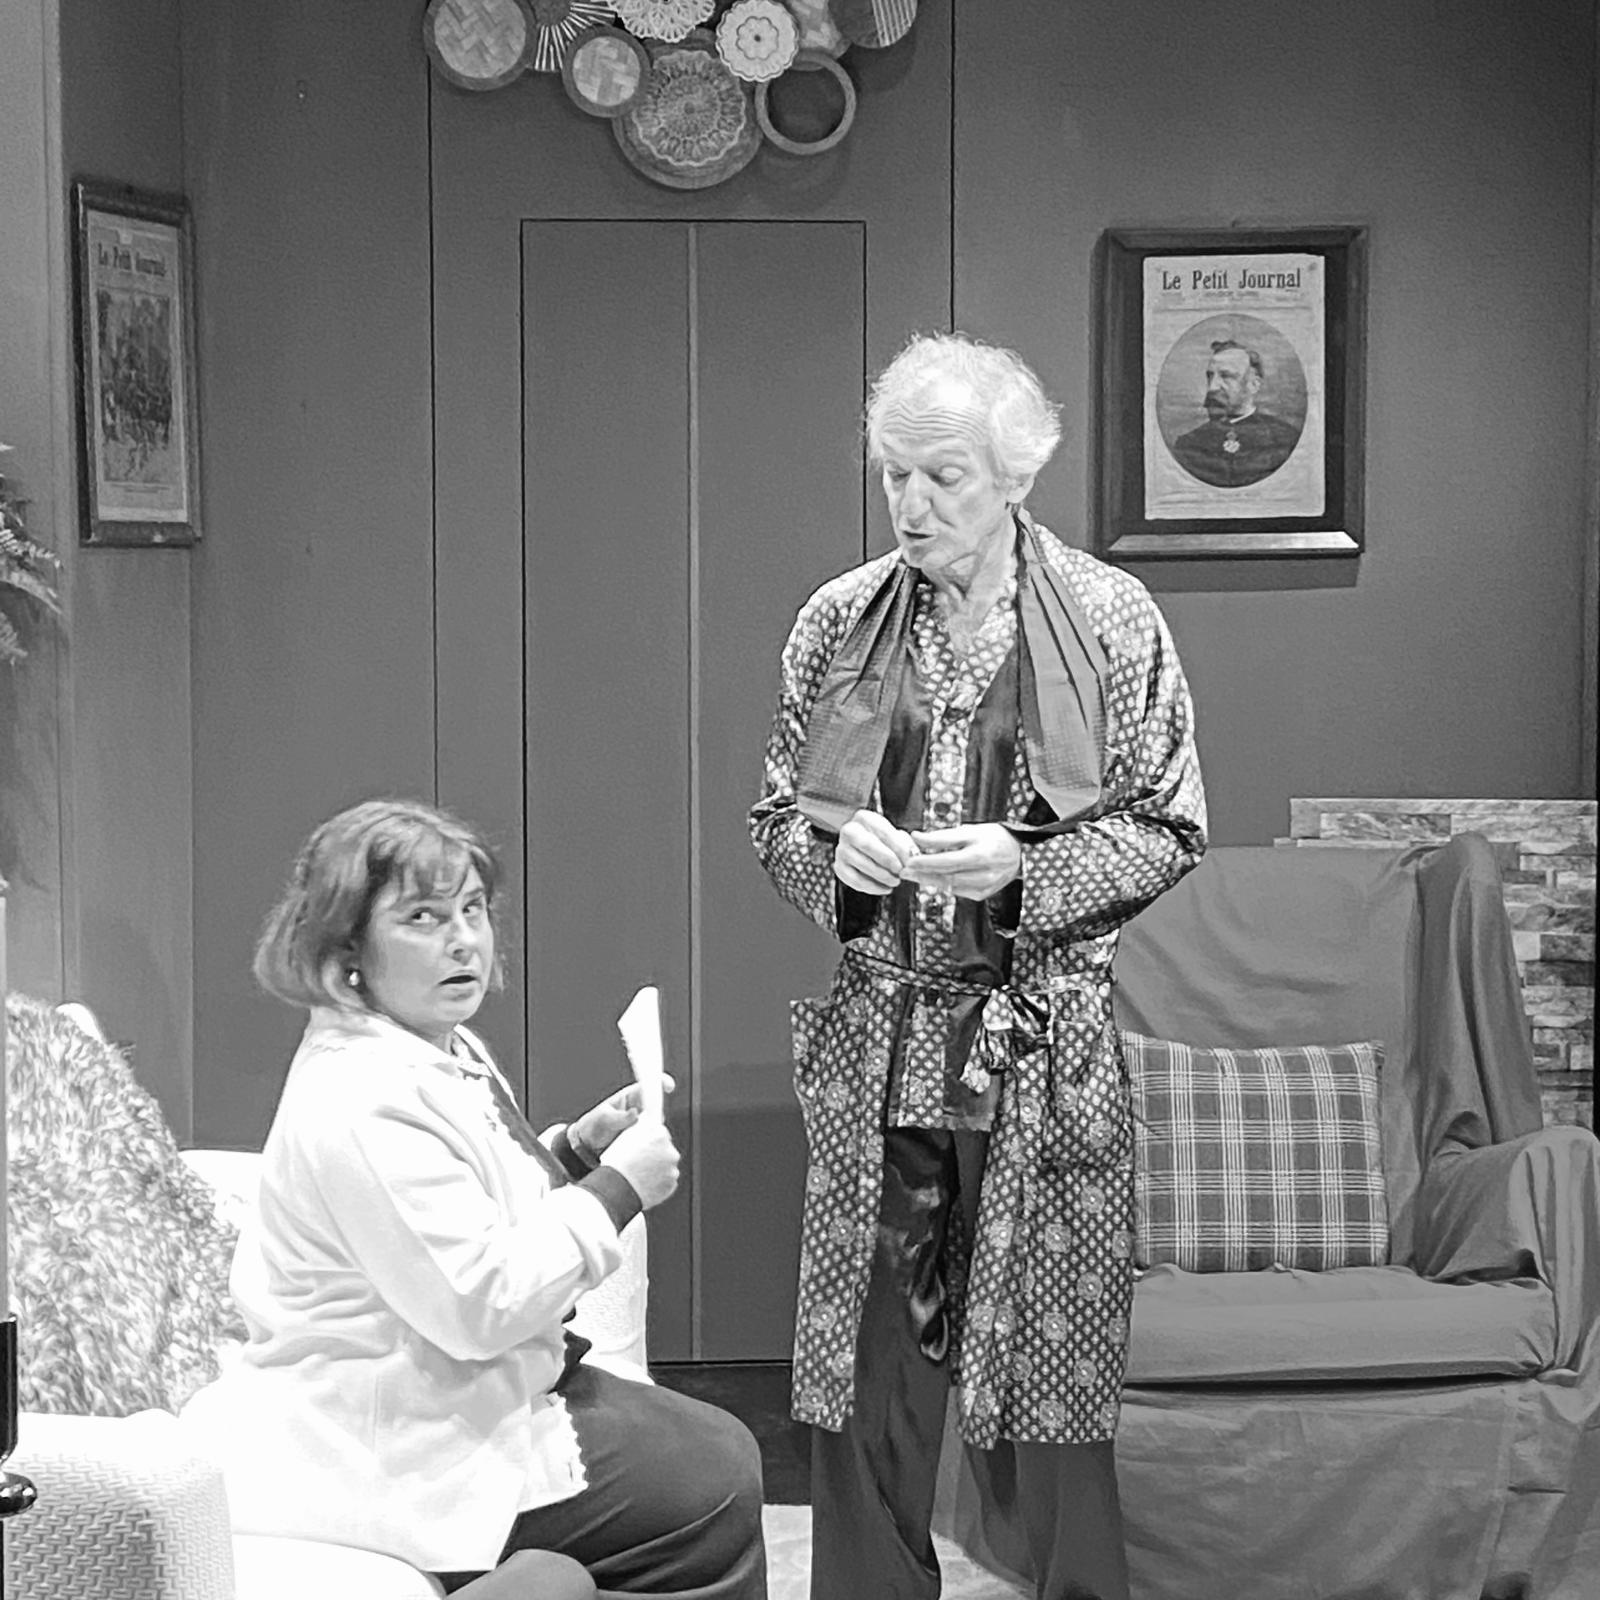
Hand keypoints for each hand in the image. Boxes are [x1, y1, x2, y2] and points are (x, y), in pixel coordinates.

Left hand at [571, 1075, 677, 1157]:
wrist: (586, 1148)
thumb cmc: (593, 1127)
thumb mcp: (604, 1119)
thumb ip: (619, 1117)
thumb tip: (635, 1114)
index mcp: (630, 1098)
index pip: (648, 1086)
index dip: (660, 1083)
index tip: (669, 1087)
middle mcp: (639, 1110)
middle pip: (657, 1108)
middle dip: (658, 1116)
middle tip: (649, 1125)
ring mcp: (641, 1125)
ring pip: (657, 1126)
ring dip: (655, 1132)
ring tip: (639, 1140)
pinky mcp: (642, 1140)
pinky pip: (652, 1140)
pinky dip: (653, 1143)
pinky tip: (646, 1149)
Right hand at [600, 1117, 680, 1209]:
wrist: (617, 1188)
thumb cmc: (618, 1161)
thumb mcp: (627, 1136)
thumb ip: (642, 1127)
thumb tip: (649, 1120)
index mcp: (660, 1135)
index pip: (660, 1133)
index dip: (651, 1140)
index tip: (644, 1146)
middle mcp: (671, 1151)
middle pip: (666, 1150)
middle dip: (657, 1154)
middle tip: (641, 1162)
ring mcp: (672, 1170)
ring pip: (667, 1167)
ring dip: (658, 1169)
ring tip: (640, 1175)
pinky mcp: (671, 1185)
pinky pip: (666, 1182)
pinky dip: (659, 1183)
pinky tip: (644, 1184)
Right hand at [834, 809, 918, 894]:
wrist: (864, 849)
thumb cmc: (885, 842)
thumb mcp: (896, 837)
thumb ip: (906, 845)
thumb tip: (911, 859)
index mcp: (864, 818)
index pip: (883, 832)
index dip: (899, 848)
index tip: (910, 861)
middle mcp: (848, 831)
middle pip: (868, 845)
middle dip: (887, 860)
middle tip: (901, 872)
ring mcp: (841, 850)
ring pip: (862, 864)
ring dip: (882, 876)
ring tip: (896, 881)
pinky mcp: (839, 867)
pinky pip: (855, 880)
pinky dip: (873, 887)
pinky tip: (885, 888)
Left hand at [901, 824, 1021, 900]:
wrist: (1019, 855)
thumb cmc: (993, 839)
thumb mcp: (970, 830)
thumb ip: (943, 837)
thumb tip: (916, 837)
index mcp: (981, 854)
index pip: (947, 859)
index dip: (925, 860)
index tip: (908, 859)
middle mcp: (984, 873)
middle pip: (946, 875)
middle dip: (922, 872)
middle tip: (904, 869)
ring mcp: (984, 886)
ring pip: (949, 885)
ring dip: (929, 879)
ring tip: (913, 874)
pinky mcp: (982, 895)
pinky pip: (957, 890)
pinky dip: (943, 884)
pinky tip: (933, 878)